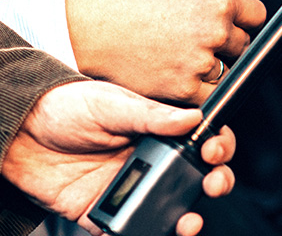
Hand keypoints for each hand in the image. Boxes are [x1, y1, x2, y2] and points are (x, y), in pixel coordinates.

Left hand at [1, 80, 234, 235]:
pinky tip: (146, 232)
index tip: (213, 151)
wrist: (18, 132)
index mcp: (158, 130)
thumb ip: (151, 115)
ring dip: (186, 218)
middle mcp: (150, 160)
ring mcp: (129, 187)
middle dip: (216, 182)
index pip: (201, 139)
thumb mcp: (111, 103)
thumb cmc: (65, 107)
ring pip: (170, 208)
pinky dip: (141, 233)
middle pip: (196, 177)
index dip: (217, 146)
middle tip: (213, 183)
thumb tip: (192, 118)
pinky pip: (128, 229)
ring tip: (188, 222)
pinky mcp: (104, 211)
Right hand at [66, 0, 265, 103]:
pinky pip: (208, 96)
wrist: (88, 30)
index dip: (247, 19)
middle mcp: (214, 33)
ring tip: (185, 58)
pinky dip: (198, 90)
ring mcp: (200, 63)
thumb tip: (229, 2)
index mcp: (217, 3)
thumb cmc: (127, 3)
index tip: (239, 23)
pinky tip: (181, 76)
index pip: (257, 15)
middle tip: (202, 42)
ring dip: (213, 68)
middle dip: (228, 44)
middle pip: (244, 45)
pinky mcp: (183, 90)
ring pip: (228, 72)